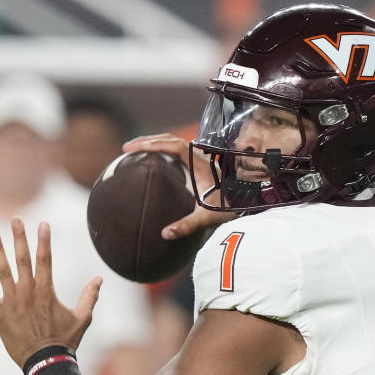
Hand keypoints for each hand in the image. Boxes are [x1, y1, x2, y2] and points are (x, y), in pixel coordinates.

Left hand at [0, 219, 102, 367]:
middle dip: (19, 238)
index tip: (43, 224)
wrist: (45, 362)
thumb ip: (90, 297)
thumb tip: (100, 279)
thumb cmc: (65, 340)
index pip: (45, 259)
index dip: (44, 240)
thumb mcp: (83, 318)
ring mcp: (12, 302)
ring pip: (2, 271)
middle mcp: (28, 292)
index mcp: (46, 291)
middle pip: (22, 259)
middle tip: (15, 220)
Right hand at [121, 135, 236, 239]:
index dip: (153, 144)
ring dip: (154, 143)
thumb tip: (165, 234)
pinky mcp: (200, 163)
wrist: (248, 199)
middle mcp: (198, 156)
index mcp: (199, 163)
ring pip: (173, 142)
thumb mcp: (207, 217)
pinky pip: (178, 150)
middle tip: (126, 148)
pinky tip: (154, 159)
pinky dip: (163, 149)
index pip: (173, 145)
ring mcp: (199, 158)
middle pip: (169, 139)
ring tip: (136, 150)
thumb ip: (187, 225)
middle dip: (147, 141)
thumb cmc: (229, 206)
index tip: (134, 148)